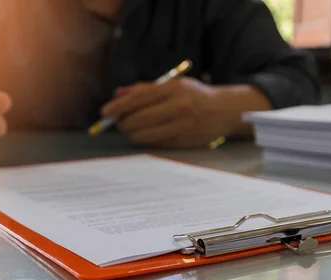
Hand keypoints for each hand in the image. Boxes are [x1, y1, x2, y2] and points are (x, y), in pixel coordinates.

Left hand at [101, 78, 261, 147]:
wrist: (225, 110)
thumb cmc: (195, 95)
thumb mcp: (173, 85)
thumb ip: (145, 89)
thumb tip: (118, 94)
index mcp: (174, 88)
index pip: (138, 98)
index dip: (118, 107)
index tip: (105, 112)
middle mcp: (179, 106)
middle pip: (138, 119)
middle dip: (123, 122)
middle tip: (120, 122)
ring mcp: (183, 125)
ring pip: (144, 134)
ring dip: (132, 133)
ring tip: (132, 129)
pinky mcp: (185, 141)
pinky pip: (155, 143)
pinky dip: (146, 140)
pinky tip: (146, 134)